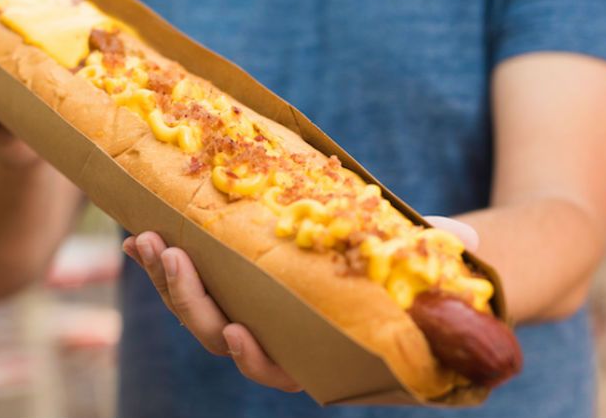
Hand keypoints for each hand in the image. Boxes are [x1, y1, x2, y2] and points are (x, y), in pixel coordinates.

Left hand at [121, 218, 479, 392]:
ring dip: (167, 278)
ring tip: (145, 240)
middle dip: (191, 303)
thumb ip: (439, 257)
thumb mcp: (432, 264)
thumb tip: (462, 243)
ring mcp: (250, 309)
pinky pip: (191, 278)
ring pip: (195, 310)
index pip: (278, 369)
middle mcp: (276, 338)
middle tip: (173, 257)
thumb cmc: (415, 275)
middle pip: (219, 336)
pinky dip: (164, 260)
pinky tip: (142, 236)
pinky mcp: (232, 279)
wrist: (394, 259)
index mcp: (317, 351)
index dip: (255, 359)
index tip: (236, 333)